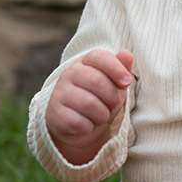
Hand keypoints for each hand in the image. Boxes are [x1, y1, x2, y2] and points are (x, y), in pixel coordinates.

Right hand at [45, 48, 133, 164]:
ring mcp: (59, 93)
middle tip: (114, 106)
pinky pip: (78, 122)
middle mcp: (69, 74)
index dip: (116, 69)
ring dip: (102, 115)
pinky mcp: (55, 113)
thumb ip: (121, 69)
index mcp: (84, 62)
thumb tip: (126, 54)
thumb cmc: (99, 99)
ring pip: (89, 104)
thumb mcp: (113, 84)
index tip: (126, 82)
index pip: (99, 56)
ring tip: (101, 116)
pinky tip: (87, 125)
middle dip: (113, 98)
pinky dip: (89, 127)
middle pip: (97, 81)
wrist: (76, 125)